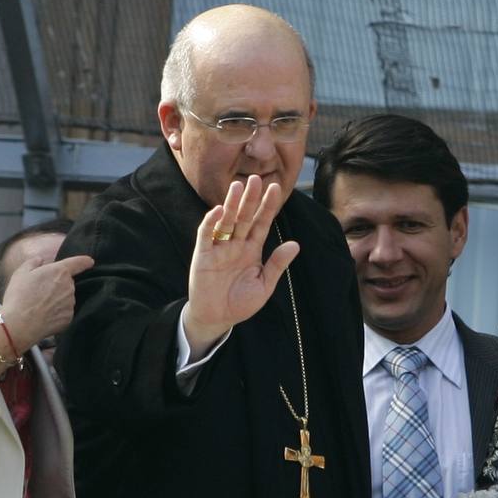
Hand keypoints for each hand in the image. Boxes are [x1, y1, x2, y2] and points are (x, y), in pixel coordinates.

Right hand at [0, 254, 94, 350]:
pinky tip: (44, 315)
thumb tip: (41, 260)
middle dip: (59, 284)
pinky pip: (65, 311)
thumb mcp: (21, 273)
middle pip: (68, 282)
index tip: (89, 262)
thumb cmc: (19, 296)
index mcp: (60, 272)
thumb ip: (33, 262)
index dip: (85, 261)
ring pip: (67, 297)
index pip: (80, 262)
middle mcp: (70, 286)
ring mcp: (71, 303)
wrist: (20, 324)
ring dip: (58, 299)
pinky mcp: (69, 318)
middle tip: (41, 291)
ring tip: (41, 305)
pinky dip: (57, 312)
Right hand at [183, 175, 298, 357]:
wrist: (217, 319)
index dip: (269, 206)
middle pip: (244, 216)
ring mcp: (219, 248)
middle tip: (257, 178)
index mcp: (252, 249)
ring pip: (226, 221)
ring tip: (237, 186)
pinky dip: (211, 223)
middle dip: (250, 198)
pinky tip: (218, 211)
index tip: (276, 187)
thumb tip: (295, 244)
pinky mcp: (203, 255)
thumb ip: (277, 264)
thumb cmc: (240, 303)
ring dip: (231, 204)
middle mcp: (236, 244)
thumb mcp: (264, 285)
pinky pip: (206, 235)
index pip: (262, 223)